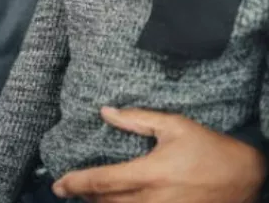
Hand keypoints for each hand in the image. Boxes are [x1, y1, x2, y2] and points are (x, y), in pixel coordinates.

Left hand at [52, 107, 265, 202]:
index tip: (58, 185)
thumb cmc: (209, 147)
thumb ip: (136, 119)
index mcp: (150, 173)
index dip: (75, 184)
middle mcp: (154, 200)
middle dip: (85, 197)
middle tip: (70, 189)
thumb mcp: (173, 126)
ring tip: (91, 197)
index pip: (102, 182)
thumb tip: (105, 111)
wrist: (247, 176)